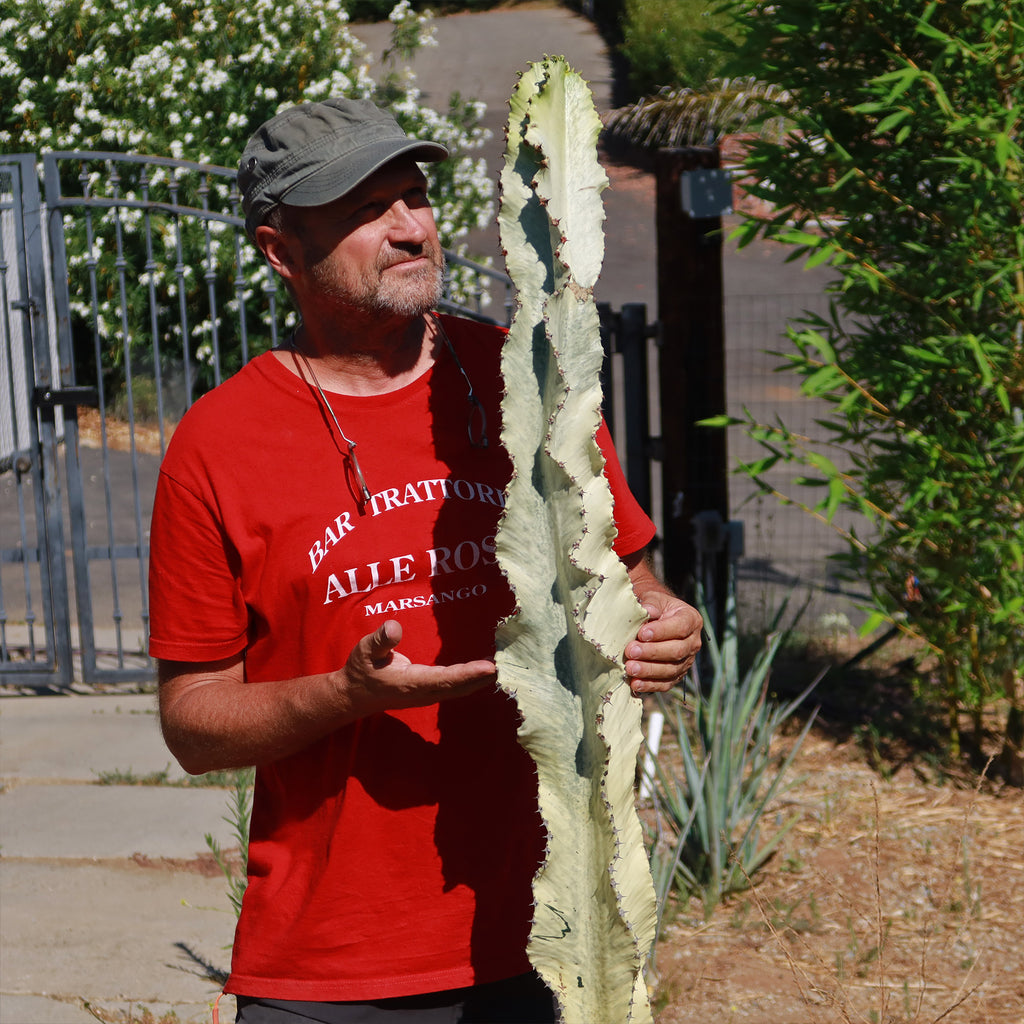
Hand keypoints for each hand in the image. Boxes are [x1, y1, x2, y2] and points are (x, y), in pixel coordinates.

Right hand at [342, 619, 496, 714]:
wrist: (355, 696)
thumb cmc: (361, 670)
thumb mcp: (364, 650)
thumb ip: (380, 640)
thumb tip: (394, 627)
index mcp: (410, 683)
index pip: (444, 679)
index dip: (468, 674)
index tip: (490, 667)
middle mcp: (423, 693)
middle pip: (458, 687)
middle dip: (482, 678)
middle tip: (507, 665)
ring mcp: (427, 695)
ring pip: (459, 689)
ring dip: (480, 680)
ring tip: (502, 666)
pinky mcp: (429, 692)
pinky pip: (455, 687)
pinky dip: (472, 680)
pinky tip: (485, 671)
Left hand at [623, 588, 702, 694]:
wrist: (655, 620)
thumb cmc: (654, 607)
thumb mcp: (654, 599)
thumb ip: (651, 604)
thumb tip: (648, 611)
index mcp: (691, 619)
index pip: (680, 627)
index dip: (662, 632)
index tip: (641, 634)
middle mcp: (693, 642)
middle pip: (676, 651)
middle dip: (652, 653)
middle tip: (631, 651)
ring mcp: (687, 661)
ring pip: (671, 669)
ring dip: (649, 671)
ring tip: (630, 668)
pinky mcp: (677, 675)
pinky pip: (666, 683)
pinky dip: (650, 685)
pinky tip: (635, 684)